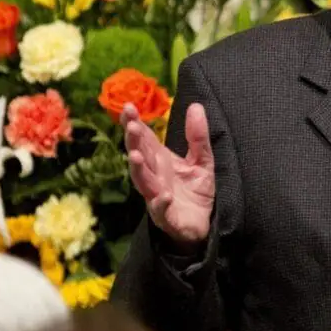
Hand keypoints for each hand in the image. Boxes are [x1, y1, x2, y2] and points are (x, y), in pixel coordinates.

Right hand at [123, 102, 215, 249]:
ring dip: (138, 169)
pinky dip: (160, 202)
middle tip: (132, 126)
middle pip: (140, 156)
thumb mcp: (203, 159)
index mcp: (160, 160)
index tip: (128, 106)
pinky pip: (161, 209)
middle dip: (134, 141)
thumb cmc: (196, 191)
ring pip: (143, 182)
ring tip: (136, 156)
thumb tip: (196, 106)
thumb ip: (198, 136)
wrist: (203, 224)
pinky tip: (164, 194)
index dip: (134, 123)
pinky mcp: (167, 216)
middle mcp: (154, 176)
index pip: (144, 138)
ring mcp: (157, 196)